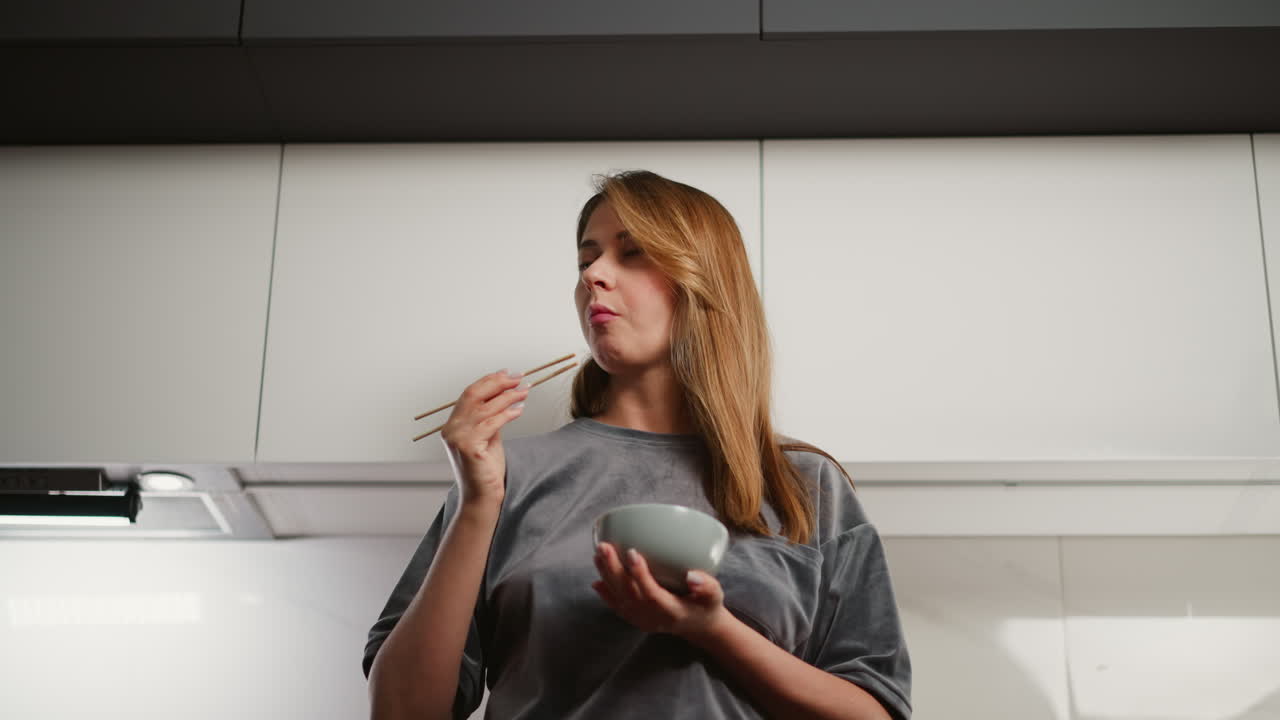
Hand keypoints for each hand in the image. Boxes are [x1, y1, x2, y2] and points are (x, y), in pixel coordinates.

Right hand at [438, 369, 529, 505]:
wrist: (482, 497)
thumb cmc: (486, 469)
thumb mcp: (488, 437)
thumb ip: (490, 417)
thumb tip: (505, 394)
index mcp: (452, 425)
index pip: (469, 394)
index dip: (489, 381)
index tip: (508, 374)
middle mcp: (450, 429)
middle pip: (474, 395)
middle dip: (498, 383)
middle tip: (519, 378)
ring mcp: (457, 438)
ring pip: (484, 408)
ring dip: (508, 397)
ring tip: (525, 391)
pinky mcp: (469, 448)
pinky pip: (490, 424)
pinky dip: (507, 414)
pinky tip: (519, 410)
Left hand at [591, 542, 731, 646]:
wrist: (698, 626)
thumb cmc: (707, 606)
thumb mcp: (715, 596)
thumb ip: (707, 586)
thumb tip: (692, 575)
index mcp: (672, 611)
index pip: (651, 594)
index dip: (639, 574)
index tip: (632, 552)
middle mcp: (653, 618)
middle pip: (629, 594)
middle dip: (614, 570)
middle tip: (604, 546)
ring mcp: (642, 620)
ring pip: (620, 598)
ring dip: (606, 576)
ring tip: (598, 554)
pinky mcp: (637, 619)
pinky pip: (618, 607)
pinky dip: (606, 594)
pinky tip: (596, 581)